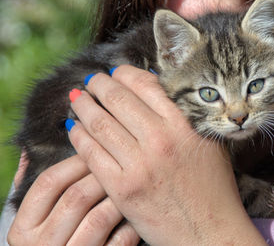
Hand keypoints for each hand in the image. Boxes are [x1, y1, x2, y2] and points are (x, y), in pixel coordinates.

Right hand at [8, 155, 139, 245]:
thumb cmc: (60, 236)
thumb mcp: (40, 218)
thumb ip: (44, 188)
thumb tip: (45, 145)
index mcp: (24, 229)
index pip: (48, 182)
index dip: (75, 160)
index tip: (95, 147)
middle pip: (77, 196)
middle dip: (102, 173)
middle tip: (123, 158)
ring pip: (100, 217)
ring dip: (119, 194)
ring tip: (133, 178)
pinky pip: (121, 239)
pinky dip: (132, 221)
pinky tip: (139, 206)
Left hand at [68, 65, 265, 244]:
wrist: (210, 231)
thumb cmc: (213, 187)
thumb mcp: (208, 143)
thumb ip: (184, 116)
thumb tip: (155, 89)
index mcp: (185, 125)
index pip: (146, 85)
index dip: (124, 74)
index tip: (115, 72)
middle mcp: (162, 140)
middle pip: (118, 99)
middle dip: (99, 85)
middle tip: (91, 81)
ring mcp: (141, 165)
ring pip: (100, 123)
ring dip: (84, 107)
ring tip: (77, 99)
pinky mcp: (123, 189)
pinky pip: (91, 154)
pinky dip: (79, 137)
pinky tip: (74, 128)